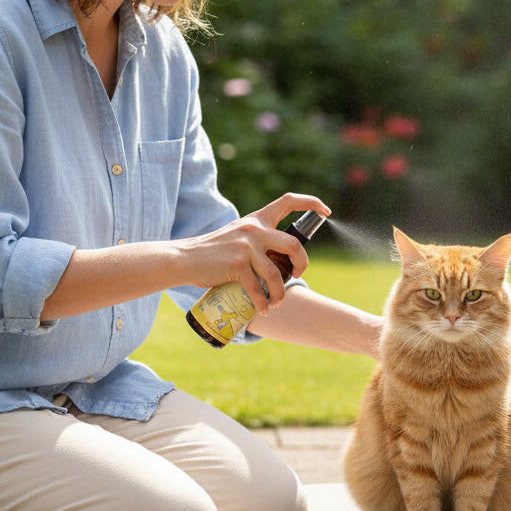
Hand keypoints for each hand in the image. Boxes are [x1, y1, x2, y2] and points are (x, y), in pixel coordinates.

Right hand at [181, 193, 330, 314]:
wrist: (184, 259)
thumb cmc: (212, 252)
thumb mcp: (237, 236)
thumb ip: (256, 239)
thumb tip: (278, 257)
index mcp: (256, 219)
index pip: (288, 201)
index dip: (311, 203)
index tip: (327, 211)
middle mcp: (253, 229)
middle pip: (293, 245)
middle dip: (302, 264)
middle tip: (298, 275)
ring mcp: (246, 247)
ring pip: (277, 274)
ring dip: (280, 293)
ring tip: (276, 303)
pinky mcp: (237, 265)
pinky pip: (258, 289)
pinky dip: (263, 303)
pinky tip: (264, 310)